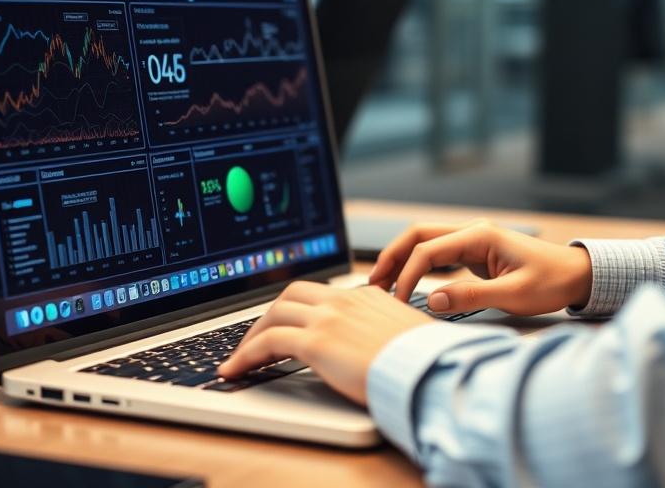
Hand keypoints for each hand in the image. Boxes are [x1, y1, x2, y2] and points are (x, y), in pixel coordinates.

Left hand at [216, 281, 433, 405]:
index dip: (299, 310)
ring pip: (274, 315)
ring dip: (252, 337)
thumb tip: (375, 348)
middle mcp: (344, 300)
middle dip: (269, 316)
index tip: (288, 326)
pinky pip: (267, 343)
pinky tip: (235, 370)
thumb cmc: (425, 361)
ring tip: (240, 359)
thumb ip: (383, 332)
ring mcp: (328, 318)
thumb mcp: (405, 336)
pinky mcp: (316, 341)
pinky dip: (246, 355)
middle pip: (292, 295)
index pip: (322, 295)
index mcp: (367, 296)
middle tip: (257, 339)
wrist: (429, 368)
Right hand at [369, 218, 591, 315]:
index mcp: (479, 235)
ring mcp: (473, 241)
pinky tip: (407, 283)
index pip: (428, 250)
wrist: (577, 275)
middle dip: (392, 257)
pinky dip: (417, 266)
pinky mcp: (475, 253)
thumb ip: (471, 296)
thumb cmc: (552, 282)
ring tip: (381, 283)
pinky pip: (438, 254)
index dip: (407, 275)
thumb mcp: (513, 295)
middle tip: (372, 284)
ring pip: (425, 242)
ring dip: (401, 260)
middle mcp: (472, 232)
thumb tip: (433, 301)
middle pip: (418, 235)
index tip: (398, 301)